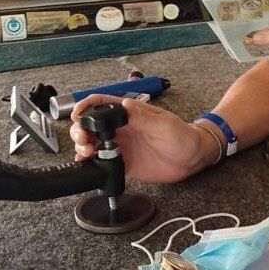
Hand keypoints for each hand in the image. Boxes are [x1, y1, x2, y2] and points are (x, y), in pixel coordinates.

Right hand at [70, 95, 213, 182]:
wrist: (192, 158)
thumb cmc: (182, 135)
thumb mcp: (164, 124)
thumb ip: (143, 118)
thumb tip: (125, 105)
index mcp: (129, 114)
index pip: (101, 104)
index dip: (85, 107)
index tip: (77, 116)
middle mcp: (121, 129)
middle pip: (91, 126)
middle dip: (80, 131)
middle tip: (83, 141)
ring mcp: (121, 146)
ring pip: (93, 144)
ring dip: (83, 147)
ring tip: (86, 152)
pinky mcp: (123, 163)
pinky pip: (102, 163)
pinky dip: (91, 164)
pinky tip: (89, 165)